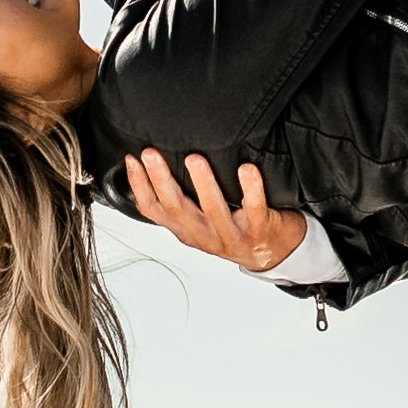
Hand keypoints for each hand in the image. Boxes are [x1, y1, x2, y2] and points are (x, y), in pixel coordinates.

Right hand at [120, 147, 311, 276]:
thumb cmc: (238, 229)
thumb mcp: (202, 221)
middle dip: (161, 179)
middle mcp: (205, 235)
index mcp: (187, 230)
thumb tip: (160, 165)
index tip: (132, 160)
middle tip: (151, 153)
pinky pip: (254, 209)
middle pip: (177, 208)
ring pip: (213, 210)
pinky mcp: (259, 232)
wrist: (276, 254)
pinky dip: (251, 189)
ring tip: (194, 159)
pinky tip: (246, 169)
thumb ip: (185, 201)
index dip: (139, 187)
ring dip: (203, 183)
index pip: (154, 210)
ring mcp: (232, 236)